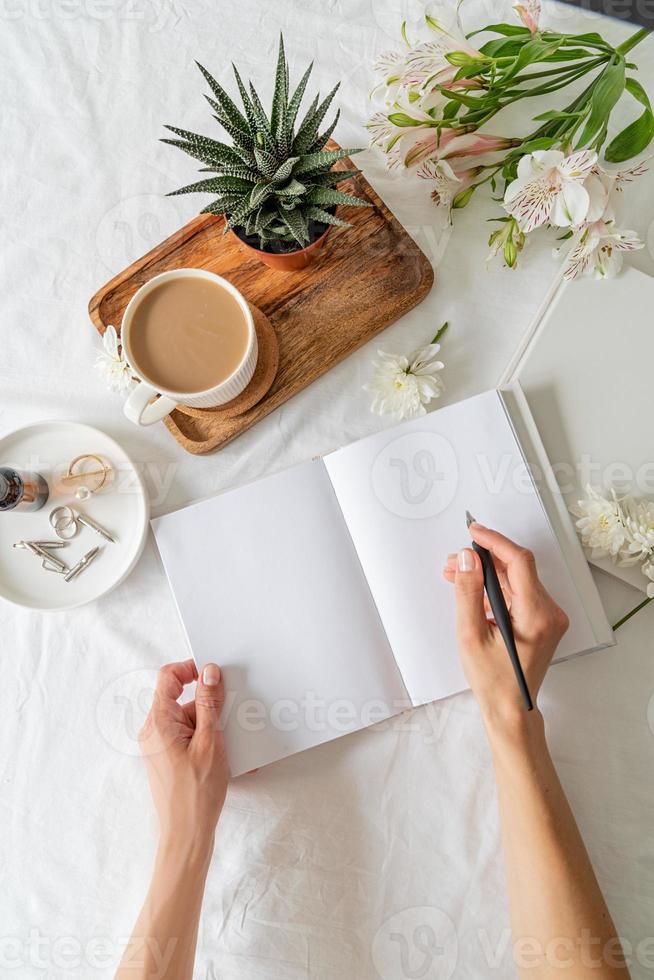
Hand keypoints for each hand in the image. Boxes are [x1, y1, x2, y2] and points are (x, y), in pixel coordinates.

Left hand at [138, 659, 228, 849]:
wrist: (186, 836)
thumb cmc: (196, 794)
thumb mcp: (210, 741)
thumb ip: (208, 703)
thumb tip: (209, 672)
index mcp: (158, 722)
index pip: (168, 677)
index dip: (191, 669)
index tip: (213, 672)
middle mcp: (153, 731)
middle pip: (181, 700)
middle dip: (208, 704)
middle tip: (230, 715)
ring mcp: (158, 746)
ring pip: (187, 720)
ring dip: (211, 726)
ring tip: (230, 746)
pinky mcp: (167, 758)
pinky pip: (188, 737)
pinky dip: (207, 741)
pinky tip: (226, 758)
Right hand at [443, 524, 568, 732]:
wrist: (511, 710)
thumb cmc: (493, 681)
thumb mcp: (470, 635)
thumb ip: (468, 592)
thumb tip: (465, 558)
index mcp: (537, 615)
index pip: (519, 561)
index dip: (495, 541)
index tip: (473, 532)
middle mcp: (550, 613)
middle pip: (517, 569)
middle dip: (484, 560)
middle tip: (453, 561)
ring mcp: (548, 617)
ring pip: (516, 580)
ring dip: (487, 575)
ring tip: (455, 575)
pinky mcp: (542, 621)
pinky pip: (518, 593)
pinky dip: (496, 589)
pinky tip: (472, 591)